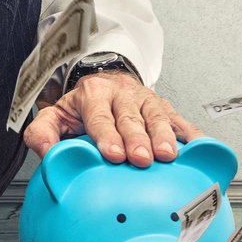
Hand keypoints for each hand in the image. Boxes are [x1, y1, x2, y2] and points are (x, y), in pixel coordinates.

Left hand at [22, 71, 199, 165]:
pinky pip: (180, 120)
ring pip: (157, 117)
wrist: (106, 84)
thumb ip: (43, 134)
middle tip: (140, 158)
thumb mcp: (55, 115)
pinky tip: (198, 146)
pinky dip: (191, 134)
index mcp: (94, 94)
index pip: (100, 116)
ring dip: (164, 136)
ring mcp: (146, 100)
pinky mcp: (165, 108)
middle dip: (137, 138)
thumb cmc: (82, 108)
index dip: (107, 135)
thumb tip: (46, 154)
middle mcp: (122, 94)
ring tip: (168, 155)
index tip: (112, 154)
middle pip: (131, 117)